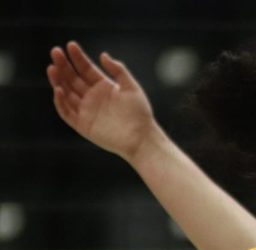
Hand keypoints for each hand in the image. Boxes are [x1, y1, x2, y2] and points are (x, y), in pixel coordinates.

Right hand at [47, 41, 157, 161]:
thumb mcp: (131, 88)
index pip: (85, 69)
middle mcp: (92, 97)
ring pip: (66, 93)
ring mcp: (86, 110)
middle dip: (63, 65)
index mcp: (103, 87)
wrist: (142, 138)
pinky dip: (60, 101)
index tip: (70, 45)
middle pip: (72, 78)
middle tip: (55, 52)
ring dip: (58, 80)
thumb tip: (103, 55)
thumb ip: (118, 71)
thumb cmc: (140, 114)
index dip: (77, 58)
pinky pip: (66, 112)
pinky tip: (59, 89)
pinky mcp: (82, 125)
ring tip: (53, 67)